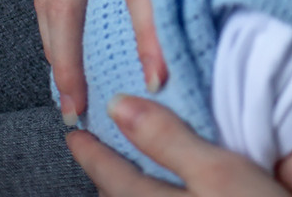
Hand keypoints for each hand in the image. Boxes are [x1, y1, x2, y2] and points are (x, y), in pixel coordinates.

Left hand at [67, 95, 286, 195]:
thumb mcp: (217, 170)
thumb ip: (167, 139)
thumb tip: (118, 105)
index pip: (114, 179)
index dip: (92, 154)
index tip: (74, 134)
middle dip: (106, 179)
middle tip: (93, 153)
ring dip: (130, 193)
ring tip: (126, 175)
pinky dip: (156, 196)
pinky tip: (170, 190)